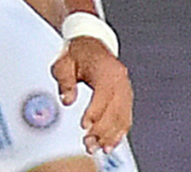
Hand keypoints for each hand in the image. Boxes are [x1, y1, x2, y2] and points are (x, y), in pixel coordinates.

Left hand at [52, 36, 132, 154]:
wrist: (90, 43)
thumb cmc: (77, 53)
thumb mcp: (64, 63)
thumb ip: (65, 82)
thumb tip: (67, 100)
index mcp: (106, 70)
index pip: (103, 94)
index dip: (95, 112)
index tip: (84, 126)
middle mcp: (120, 80)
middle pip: (116, 109)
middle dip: (102, 130)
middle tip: (89, 144)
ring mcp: (125, 88)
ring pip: (123, 116)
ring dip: (111, 136)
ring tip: (98, 148)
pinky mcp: (125, 96)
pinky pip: (126, 117)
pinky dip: (119, 132)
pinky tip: (110, 143)